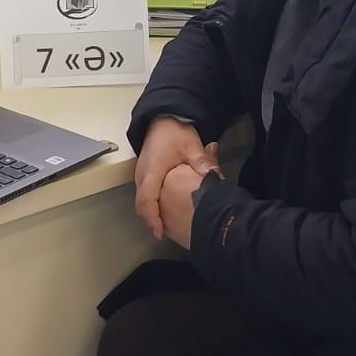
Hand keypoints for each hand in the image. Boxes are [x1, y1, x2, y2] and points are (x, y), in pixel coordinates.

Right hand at [135, 117, 220, 240]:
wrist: (162, 120)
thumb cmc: (175, 132)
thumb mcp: (192, 145)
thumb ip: (202, 161)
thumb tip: (215, 176)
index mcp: (153, 169)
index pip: (147, 198)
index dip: (152, 217)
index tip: (161, 232)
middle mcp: (142, 175)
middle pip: (141, 206)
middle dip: (152, 222)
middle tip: (167, 236)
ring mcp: (141, 176)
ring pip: (141, 203)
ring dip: (151, 216)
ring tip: (166, 230)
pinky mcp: (144, 177)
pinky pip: (144, 197)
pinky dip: (151, 208)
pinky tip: (164, 216)